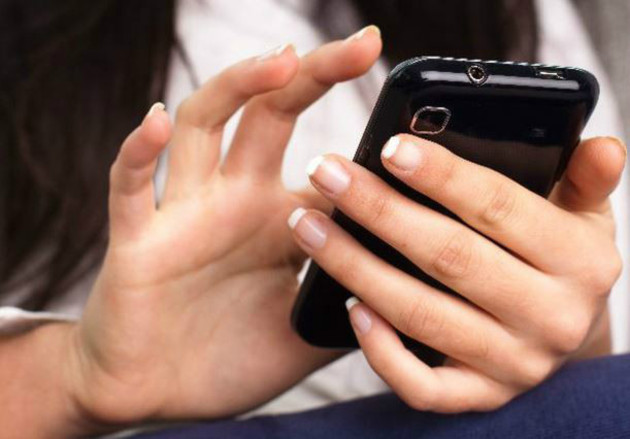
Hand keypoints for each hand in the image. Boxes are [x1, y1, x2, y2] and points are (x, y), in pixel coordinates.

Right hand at [63, 27, 381, 428]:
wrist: (160, 393)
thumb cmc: (232, 358)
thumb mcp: (305, 332)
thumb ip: (348, 307)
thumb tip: (406, 295)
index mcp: (279, 223)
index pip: (326, 165)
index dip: (366, 143)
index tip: (412, 120)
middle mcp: (235, 202)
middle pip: (270, 115)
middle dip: (312, 74)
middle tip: (365, 44)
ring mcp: (187, 213)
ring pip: (204, 126)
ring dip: (239, 84)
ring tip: (284, 56)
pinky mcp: (138, 238)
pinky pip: (131, 185)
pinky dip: (139, 150)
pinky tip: (157, 120)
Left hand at [289, 133, 625, 411]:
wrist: (559, 330)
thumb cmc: (556, 257)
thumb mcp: (582, 214)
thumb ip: (585, 180)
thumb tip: (604, 145)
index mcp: (579, 261)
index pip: (499, 209)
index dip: (441, 177)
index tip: (387, 147)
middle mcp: (550, 318)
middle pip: (447, 256)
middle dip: (378, 211)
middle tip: (325, 173)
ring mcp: (513, 365)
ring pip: (421, 314)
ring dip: (355, 267)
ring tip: (306, 225)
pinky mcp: (479, 396)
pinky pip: (423, 387)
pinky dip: (382, 351)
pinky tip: (348, 307)